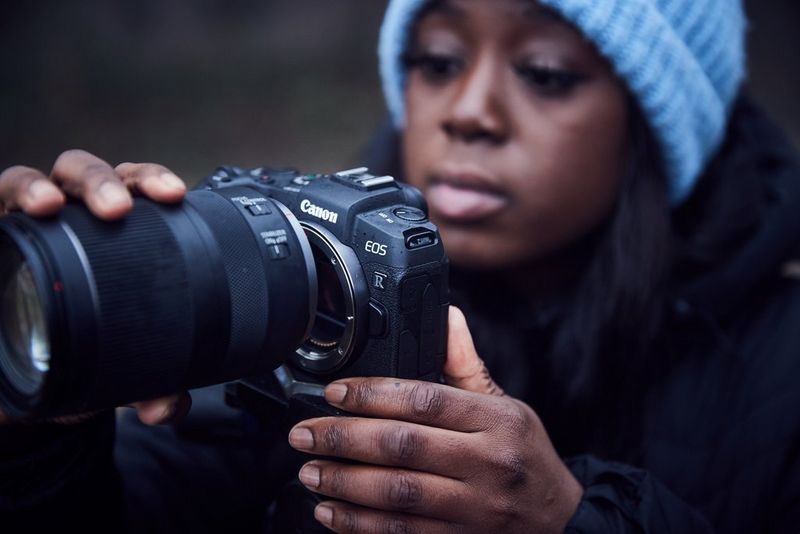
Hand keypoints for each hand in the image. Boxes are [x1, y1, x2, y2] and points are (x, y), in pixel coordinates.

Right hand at [0, 149, 188, 425]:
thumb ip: (146, 384)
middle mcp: (65, 217)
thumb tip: (166, 407)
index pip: (134, 187)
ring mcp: (18, 224)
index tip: (174, 196)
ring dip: (35, 187)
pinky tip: (2, 217)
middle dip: (103, 181)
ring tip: (46, 206)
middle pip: (85, 173)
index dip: (153, 180)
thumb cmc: (77, 345)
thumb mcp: (113, 369)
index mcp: (111, 230)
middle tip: (117, 208)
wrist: (21, 368)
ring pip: (25, 180)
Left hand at [288, 307, 582, 532]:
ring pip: (397, 493)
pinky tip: (331, 512)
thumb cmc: (526, 458)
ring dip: (344, 482)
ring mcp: (476, 509)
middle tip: (305, 434)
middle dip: (344, 439)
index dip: (372, 394)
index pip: (426, 400)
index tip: (334, 393)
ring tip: (310, 471)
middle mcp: (488, 463)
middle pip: (403, 446)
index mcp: (497, 421)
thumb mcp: (508, 407)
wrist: (561, 522)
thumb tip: (447, 316)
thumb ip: (467, 365)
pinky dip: (359, 525)